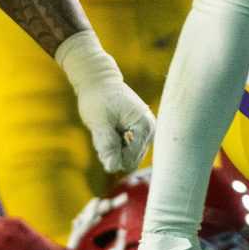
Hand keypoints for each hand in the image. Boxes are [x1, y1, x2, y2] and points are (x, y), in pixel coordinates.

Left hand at [54, 29, 154, 174]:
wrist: (99, 81)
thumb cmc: (98, 99)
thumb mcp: (99, 122)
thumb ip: (107, 145)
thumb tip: (112, 168)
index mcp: (144, 126)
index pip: (130, 158)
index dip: (112, 154)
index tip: (102, 134)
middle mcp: (151, 131)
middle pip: (131, 160)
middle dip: (113, 152)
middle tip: (103, 132)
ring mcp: (147, 132)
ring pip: (128, 157)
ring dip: (114, 149)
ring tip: (107, 129)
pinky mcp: (140, 133)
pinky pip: (127, 151)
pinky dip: (115, 145)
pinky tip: (111, 130)